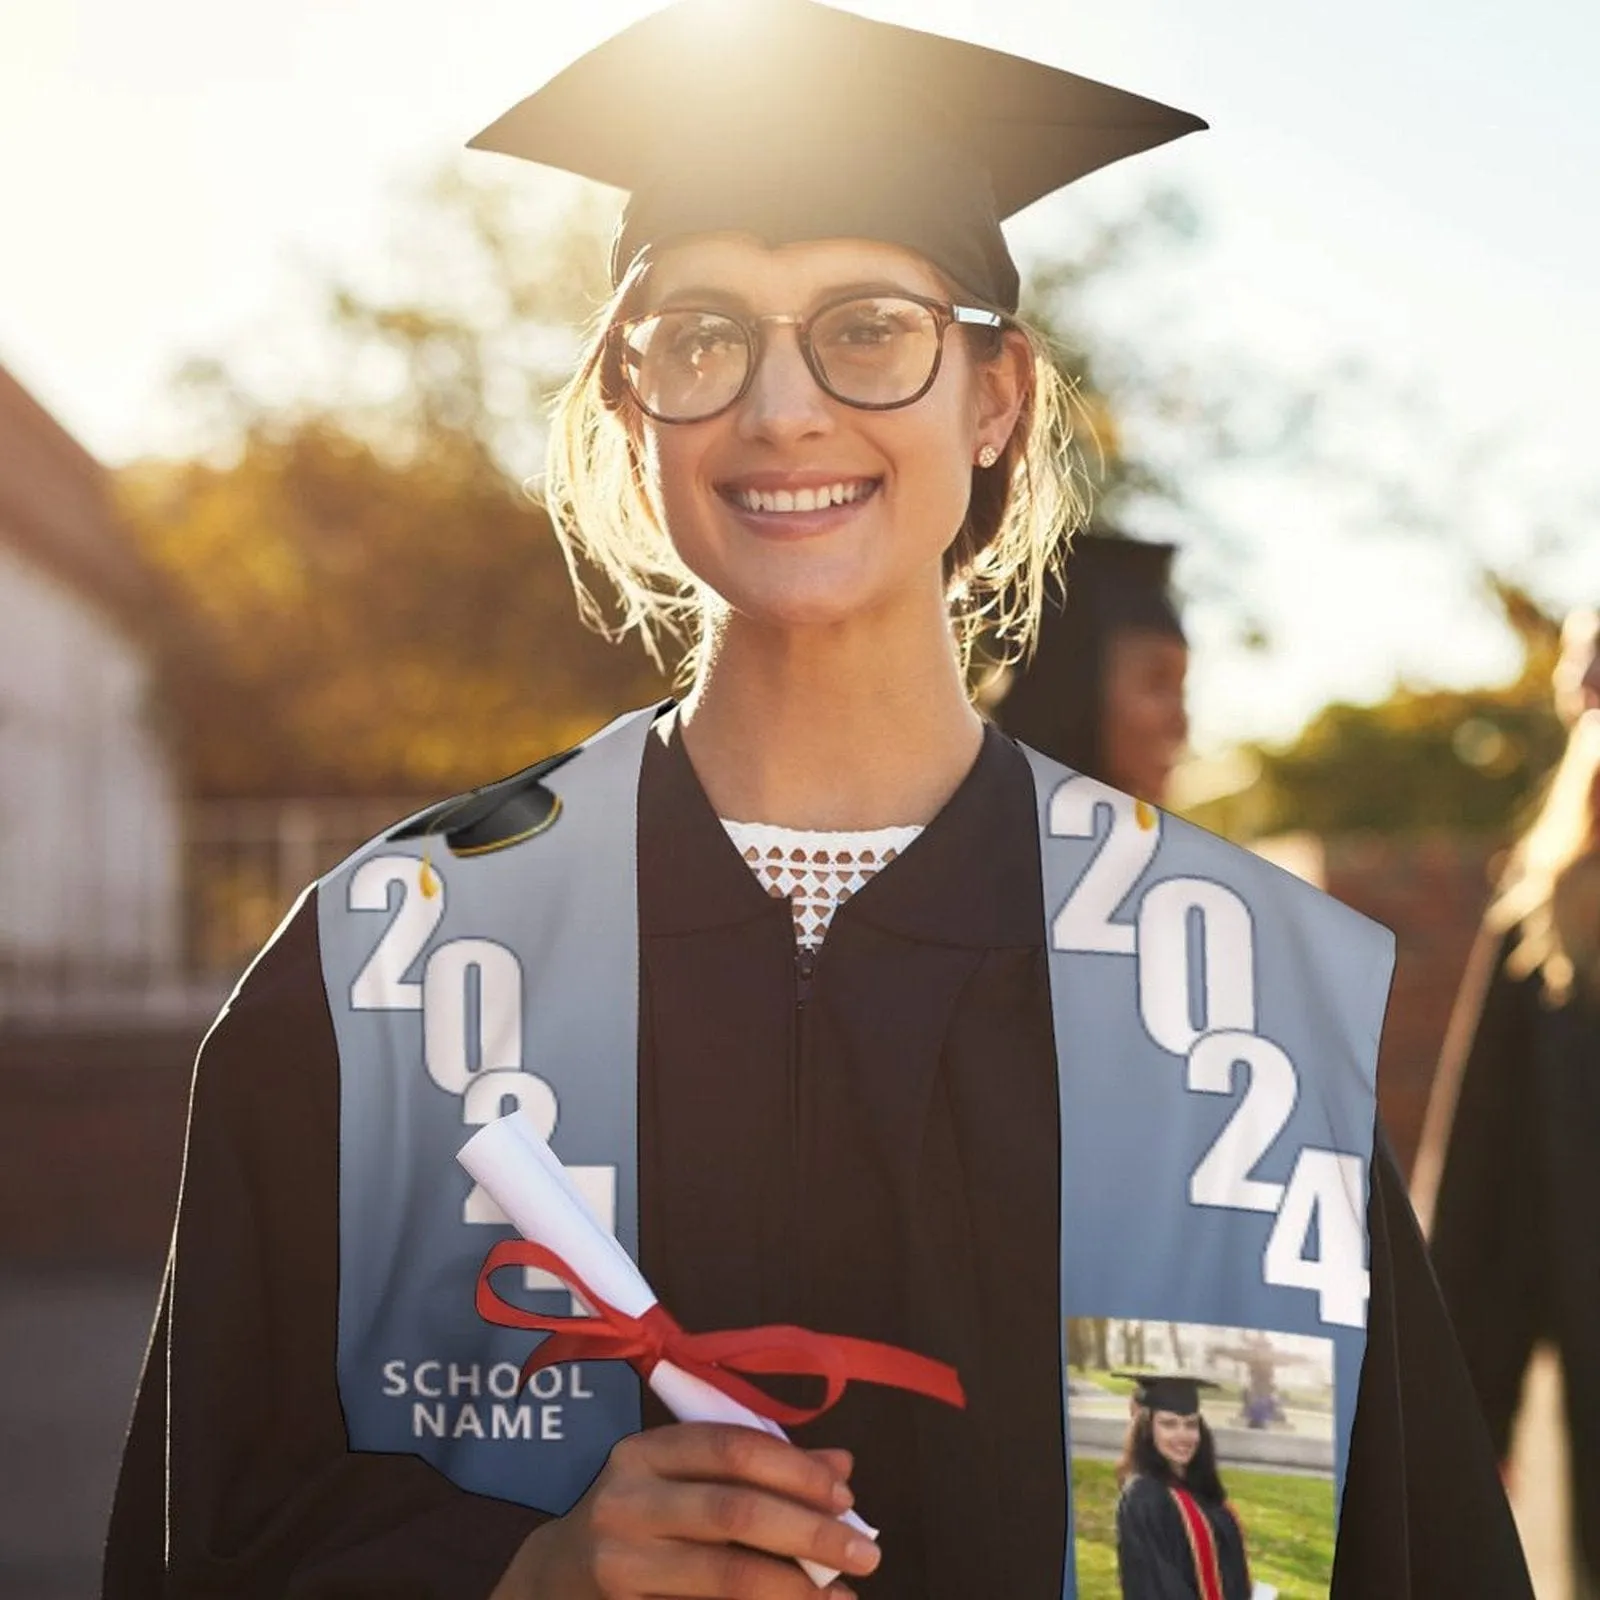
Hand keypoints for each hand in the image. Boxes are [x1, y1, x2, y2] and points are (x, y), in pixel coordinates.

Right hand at [492, 1423, 877, 1598]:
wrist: (552, 1582)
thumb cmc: (637, 1516)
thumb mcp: (681, 1478)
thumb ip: (756, 1467)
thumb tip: (842, 1465)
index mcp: (644, 1452)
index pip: (732, 1447)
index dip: (796, 1469)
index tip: (846, 1495)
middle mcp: (627, 1501)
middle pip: (735, 1512)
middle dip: (810, 1532)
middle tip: (866, 1553)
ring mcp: (620, 1563)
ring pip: (724, 1576)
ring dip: (794, 1588)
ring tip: (840, 1597)